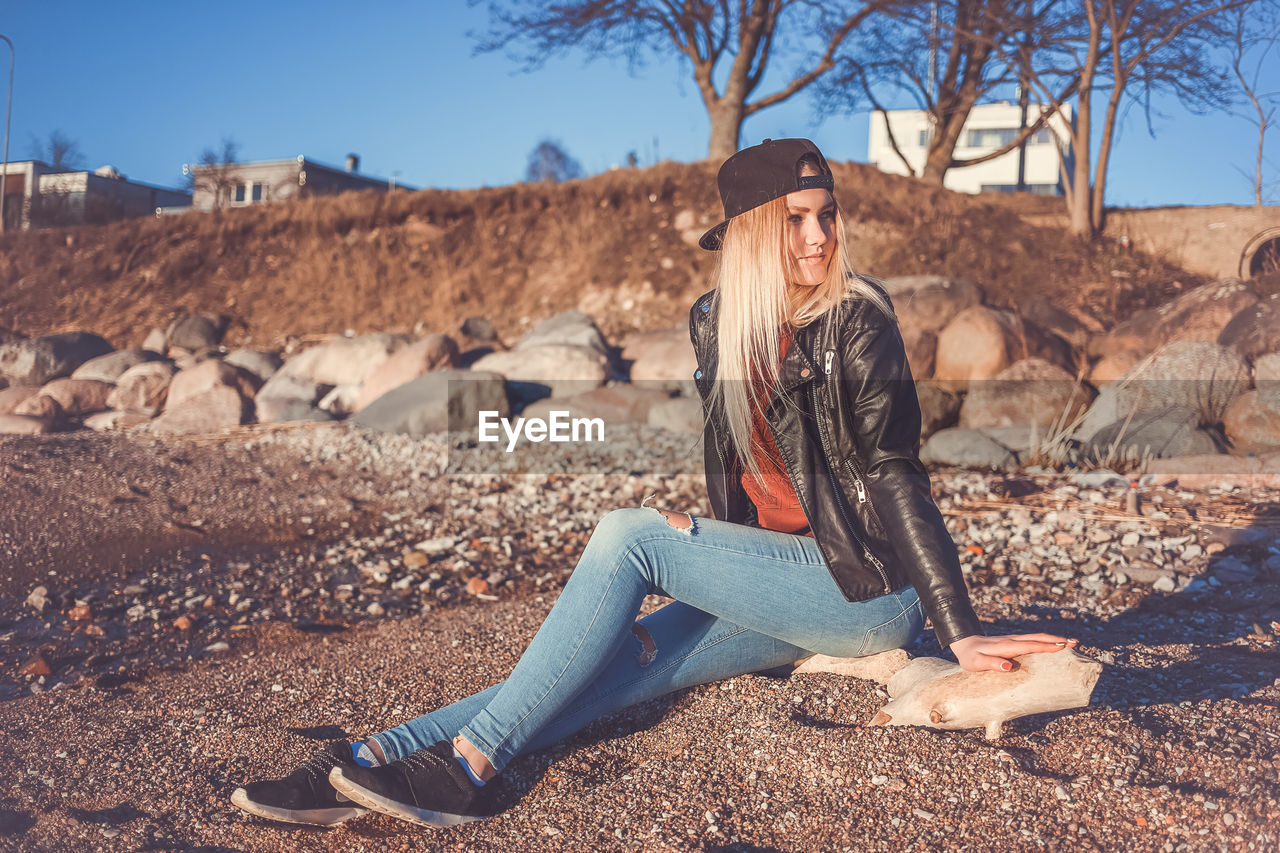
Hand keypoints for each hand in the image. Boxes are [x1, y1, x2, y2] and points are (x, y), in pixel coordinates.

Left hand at [948, 634, 1077, 672]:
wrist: (964, 644)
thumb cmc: (970, 657)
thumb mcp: (976, 663)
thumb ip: (991, 664)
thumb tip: (1009, 666)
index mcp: (1005, 646)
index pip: (1029, 645)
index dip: (1045, 646)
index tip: (1062, 646)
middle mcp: (1011, 641)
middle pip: (1037, 639)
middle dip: (1056, 640)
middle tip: (1075, 642)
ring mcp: (1013, 640)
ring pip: (1036, 638)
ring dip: (1053, 639)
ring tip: (1071, 642)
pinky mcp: (1013, 642)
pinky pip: (1032, 640)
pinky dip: (1045, 641)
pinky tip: (1053, 644)